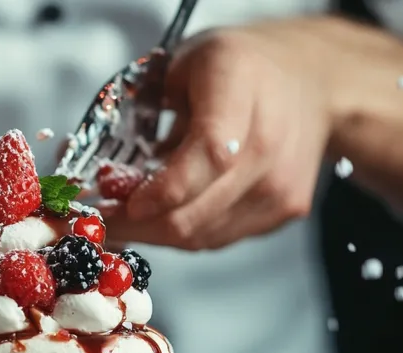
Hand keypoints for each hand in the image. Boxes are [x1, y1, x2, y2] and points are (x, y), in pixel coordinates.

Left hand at [102, 20, 332, 249]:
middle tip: (97, 218)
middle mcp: (269, 142)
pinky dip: (184, 230)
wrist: (316, 83)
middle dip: (136, 224)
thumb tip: (86, 168)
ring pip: (202, 235)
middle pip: (196, 211)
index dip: (162, 189)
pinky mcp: (284, 211)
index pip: (209, 155)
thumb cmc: (238, 68)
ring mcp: (280, 185)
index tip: (121, 202)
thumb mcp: (182, 65)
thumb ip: (140, 112)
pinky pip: (218, 237)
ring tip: (126, 212)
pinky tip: (167, 210)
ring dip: (154, 231)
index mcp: (240, 88)